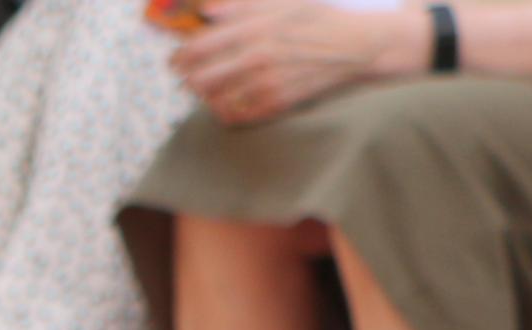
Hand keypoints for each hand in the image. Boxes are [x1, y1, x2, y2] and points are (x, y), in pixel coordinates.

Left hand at [169, 0, 420, 120]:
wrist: (355, 45)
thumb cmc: (317, 18)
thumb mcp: (282, 1)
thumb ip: (241, 6)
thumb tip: (207, 10)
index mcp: (255, 27)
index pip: (201, 47)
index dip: (181, 56)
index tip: (175, 59)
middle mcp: (258, 56)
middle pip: (202, 78)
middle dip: (188, 79)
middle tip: (186, 78)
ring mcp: (267, 82)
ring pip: (217, 99)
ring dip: (206, 97)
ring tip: (206, 91)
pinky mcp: (278, 102)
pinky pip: (240, 115)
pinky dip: (226, 112)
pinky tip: (226, 105)